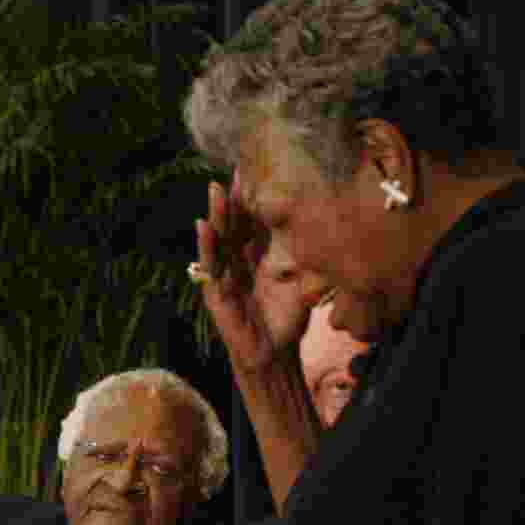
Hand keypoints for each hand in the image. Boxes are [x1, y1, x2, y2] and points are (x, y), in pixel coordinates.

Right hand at [196, 180, 306, 372]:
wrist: (275, 353)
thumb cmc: (286, 317)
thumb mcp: (299, 279)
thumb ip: (300, 254)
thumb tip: (320, 224)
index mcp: (255, 255)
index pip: (252, 221)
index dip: (253, 198)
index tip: (257, 171)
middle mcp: (236, 260)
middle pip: (233, 224)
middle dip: (233, 199)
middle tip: (236, 171)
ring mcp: (223, 275)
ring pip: (218, 240)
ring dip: (216, 215)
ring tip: (216, 190)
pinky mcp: (215, 293)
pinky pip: (209, 267)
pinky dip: (206, 246)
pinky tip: (204, 226)